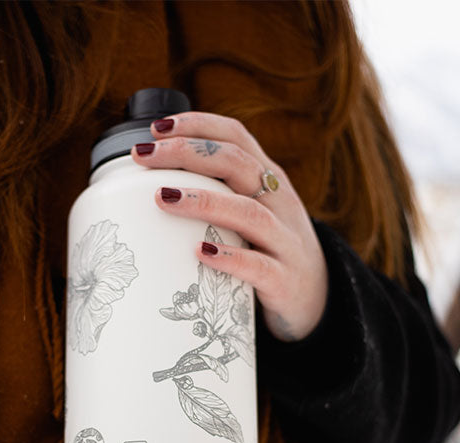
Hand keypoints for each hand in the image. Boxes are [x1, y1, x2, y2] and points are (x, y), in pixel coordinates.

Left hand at [131, 112, 328, 342]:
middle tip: (144, 157)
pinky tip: (201, 252)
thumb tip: (146, 182)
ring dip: (204, 201)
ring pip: (248, 212)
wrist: (315, 300)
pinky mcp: (283, 280)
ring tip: (163, 197)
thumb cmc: (267, 249)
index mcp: (267, 179)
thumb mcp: (249, 210)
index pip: (236, 137)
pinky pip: (258, 266)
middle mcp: (279, 202)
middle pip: (237, 164)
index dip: (197, 125)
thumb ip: (214, 191)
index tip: (156, 128)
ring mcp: (284, 241)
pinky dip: (230, 257)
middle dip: (188, 153)